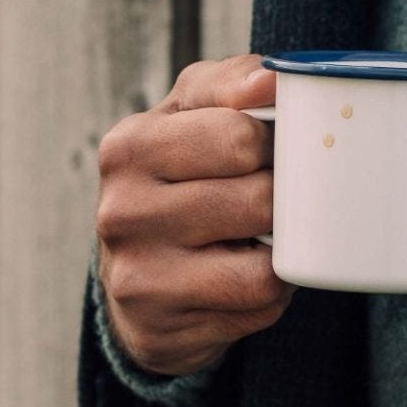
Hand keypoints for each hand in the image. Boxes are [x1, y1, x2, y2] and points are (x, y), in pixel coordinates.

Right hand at [95, 53, 294, 376]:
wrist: (140, 274)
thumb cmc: (181, 176)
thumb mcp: (196, 113)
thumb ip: (234, 82)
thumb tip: (273, 78)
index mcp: (131, 146)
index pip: (241, 136)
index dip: (278, 142)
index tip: (274, 148)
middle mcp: (123, 210)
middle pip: (260, 198)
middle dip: (283, 198)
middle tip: (270, 198)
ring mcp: (137, 275)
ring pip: (265, 261)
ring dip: (281, 247)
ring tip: (259, 237)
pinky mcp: (162, 328)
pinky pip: (259, 303)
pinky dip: (271, 290)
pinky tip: (245, 275)